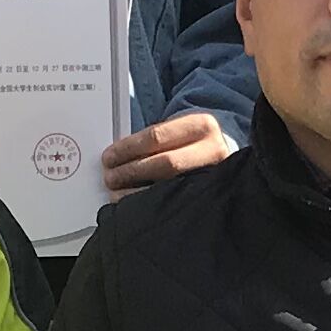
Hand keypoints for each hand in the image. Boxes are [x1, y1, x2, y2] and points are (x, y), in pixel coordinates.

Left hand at [101, 112, 232, 193]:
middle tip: (110, 177)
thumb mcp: (177, 130)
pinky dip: (151, 203)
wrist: (221, 155)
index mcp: (201, 125)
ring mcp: (215, 175)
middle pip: (165, 162)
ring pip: (171, 186)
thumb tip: (116, 157)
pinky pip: (176, 202)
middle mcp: (213, 150)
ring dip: (137, 192)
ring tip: (117, 193)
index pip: (157, 137)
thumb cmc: (190, 143)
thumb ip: (152, 140)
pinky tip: (135, 205)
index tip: (109, 157)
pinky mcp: (211, 196)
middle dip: (132, 171)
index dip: (128, 149)